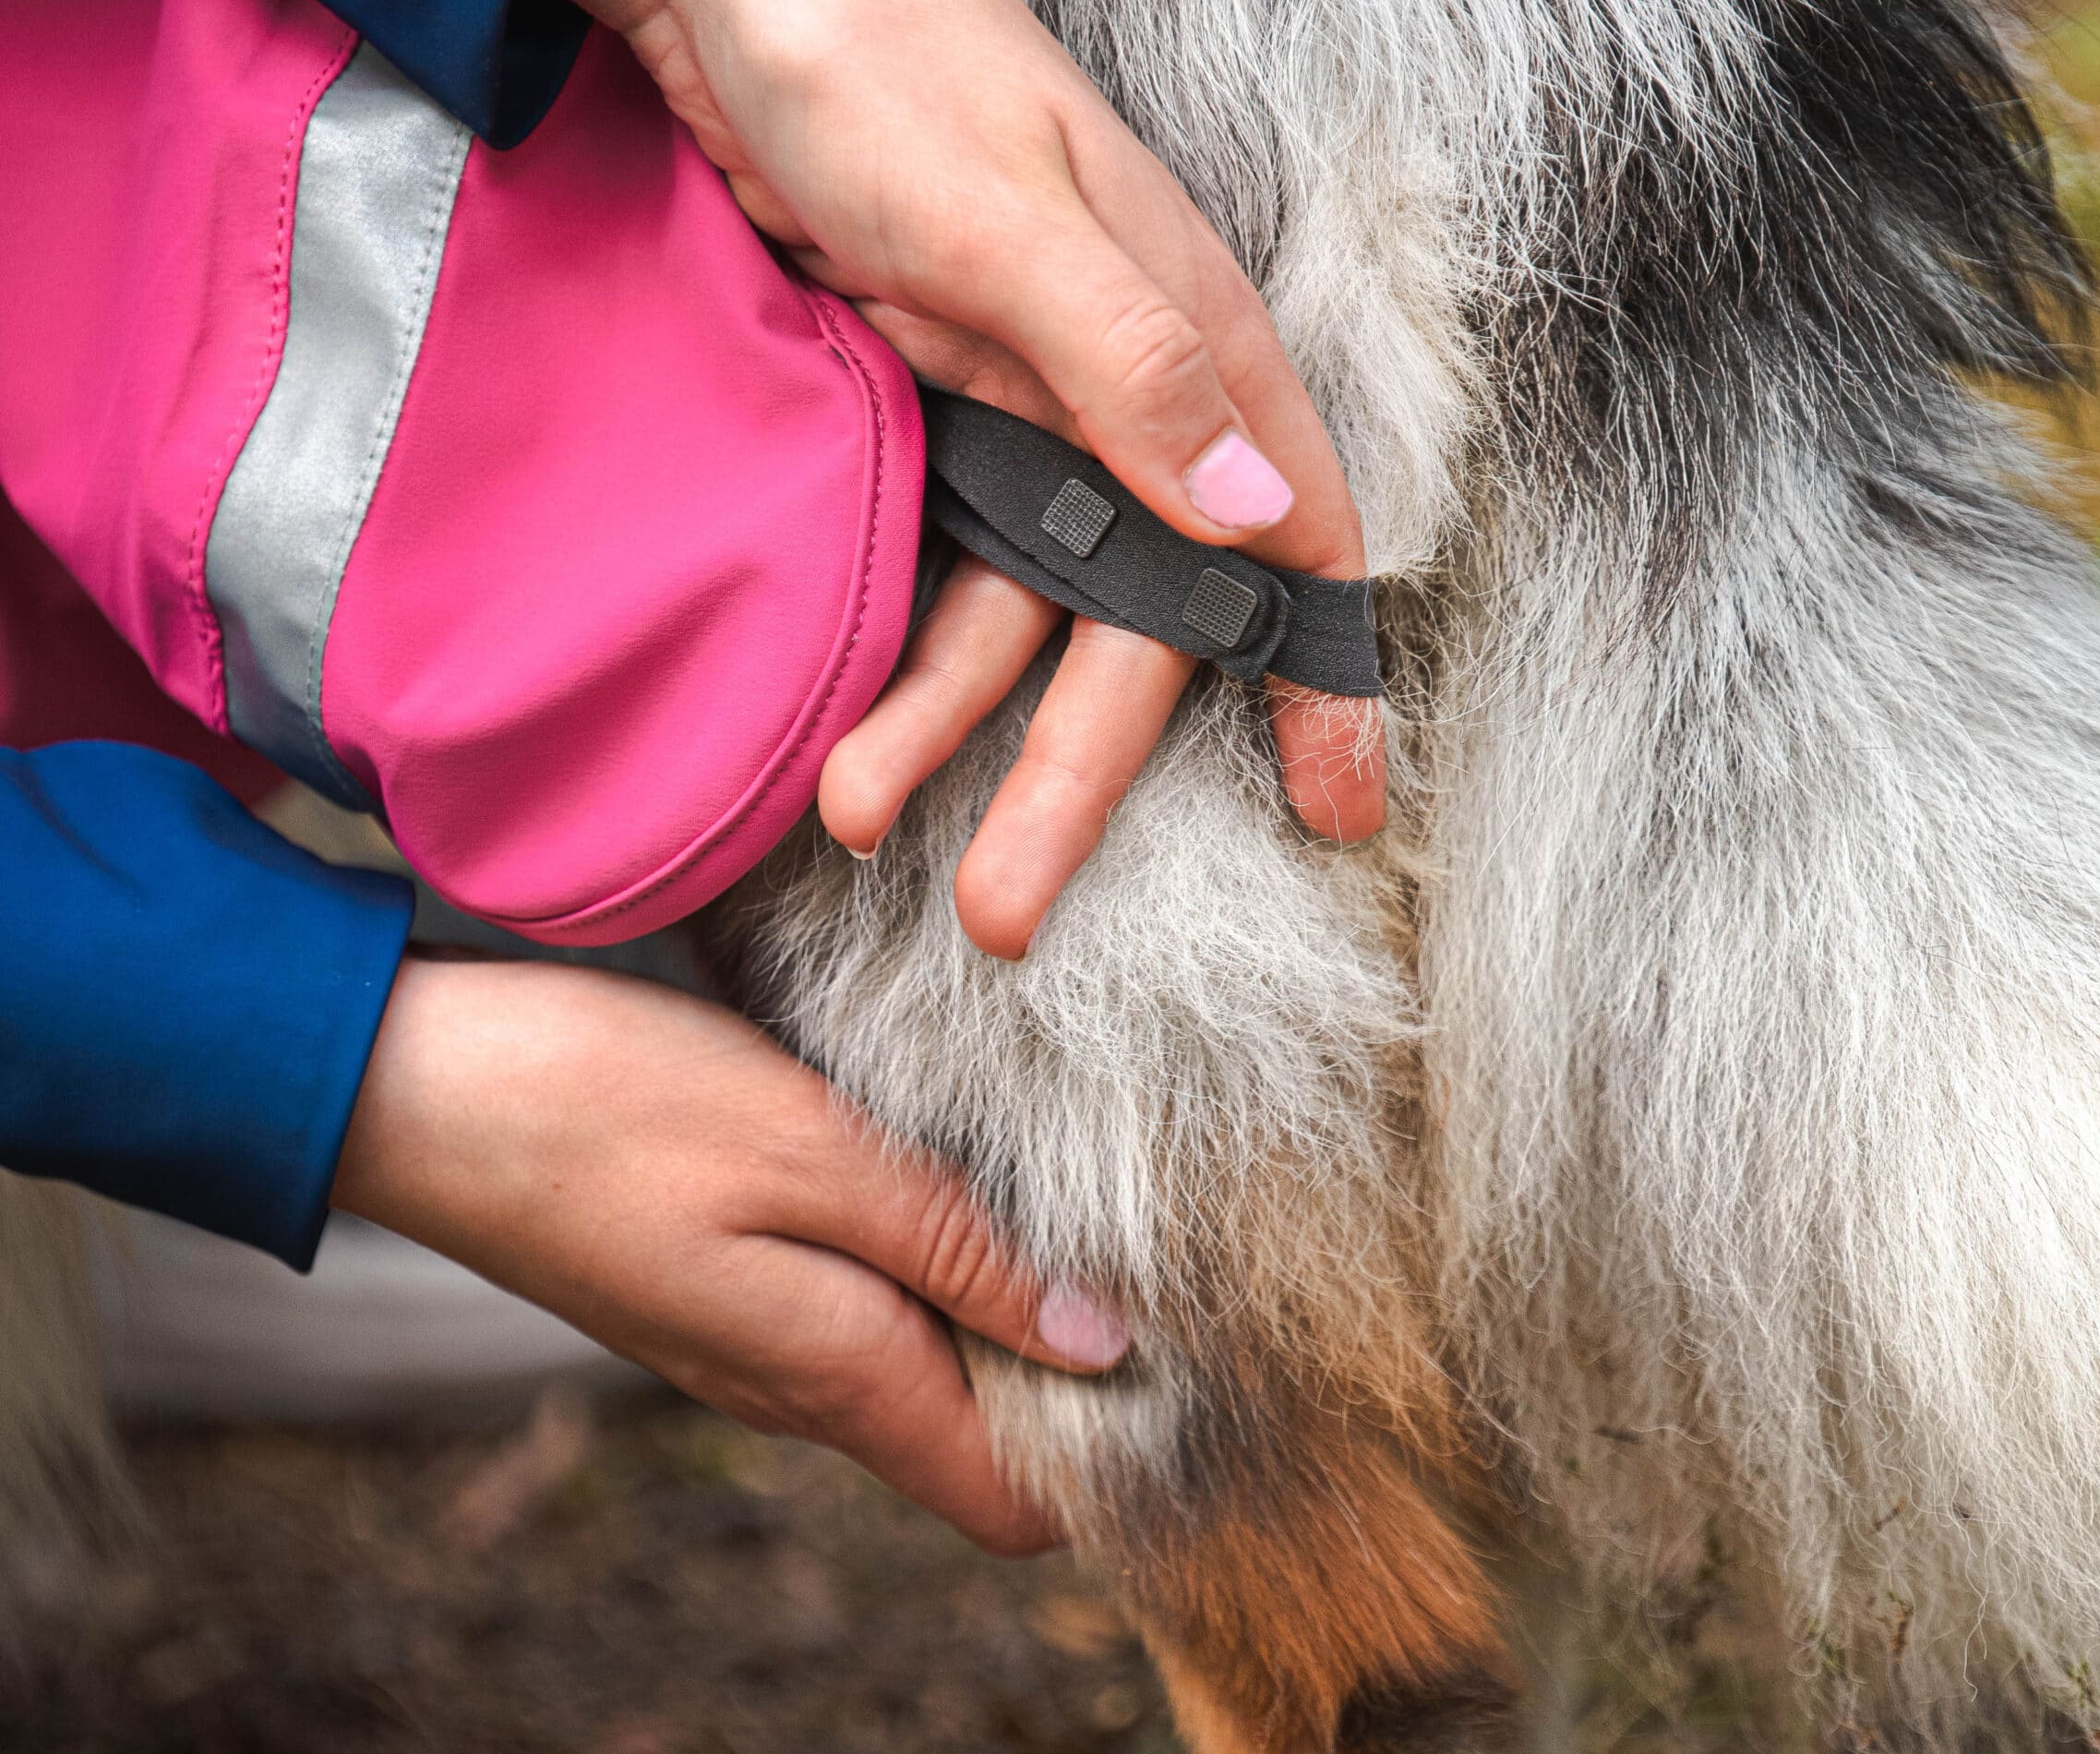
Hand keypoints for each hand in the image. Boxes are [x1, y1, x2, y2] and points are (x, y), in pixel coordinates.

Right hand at [331, 956, 1129, 1553]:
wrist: (422, 1088)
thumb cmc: (611, 1105)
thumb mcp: (809, 1151)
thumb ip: (954, 1249)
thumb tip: (1101, 1340)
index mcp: (838, 1371)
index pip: (1014, 1502)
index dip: (1112, 1451)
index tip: (1187, 1344)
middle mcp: (800, 1386)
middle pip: (980, 1434)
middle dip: (1073, 1365)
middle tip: (1145, 1229)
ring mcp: (752, 1340)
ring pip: (922, 1365)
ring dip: (996, 1299)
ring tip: (1061, 1181)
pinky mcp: (719, 1285)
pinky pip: (857, 1309)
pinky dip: (922, 1258)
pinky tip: (944, 1162)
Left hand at [524, 0, 1385, 958]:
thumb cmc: (876, 55)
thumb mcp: (1004, 215)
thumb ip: (1138, 371)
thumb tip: (1275, 525)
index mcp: (1185, 331)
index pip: (1294, 530)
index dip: (1320, 674)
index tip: (1341, 810)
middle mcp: (1119, 381)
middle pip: (1135, 608)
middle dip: (1084, 763)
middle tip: (1009, 912)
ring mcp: (1012, 395)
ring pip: (1015, 602)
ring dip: (953, 724)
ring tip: (867, 825)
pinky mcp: (918, 396)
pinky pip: (929, 559)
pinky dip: (896, 647)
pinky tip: (844, 725)